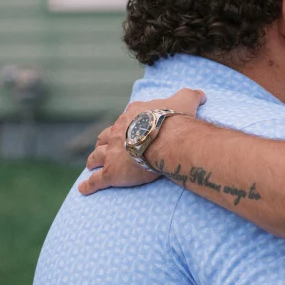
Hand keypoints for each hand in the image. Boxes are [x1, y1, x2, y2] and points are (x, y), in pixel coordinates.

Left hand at [78, 89, 205, 195]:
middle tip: (104, 147)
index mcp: (133, 115)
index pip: (126, 119)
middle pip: (105, 136)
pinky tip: (83, 189)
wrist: (164, 139)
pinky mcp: (112, 172)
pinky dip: (89, 185)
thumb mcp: (185, 100)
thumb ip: (191, 96)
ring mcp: (112, 152)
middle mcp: (118, 131)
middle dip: (104, 142)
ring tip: (91, 165)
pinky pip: (96, 180)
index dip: (126, 125)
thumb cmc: (174, 120)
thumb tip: (201, 94)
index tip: (128, 130)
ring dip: (93, 160)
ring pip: (97, 156)